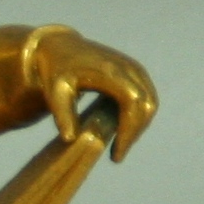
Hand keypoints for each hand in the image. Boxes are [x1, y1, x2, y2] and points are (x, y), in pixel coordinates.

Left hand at [31, 30, 156, 160]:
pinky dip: (138, 117)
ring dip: (138, 127)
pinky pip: (146, 97)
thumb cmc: (55, 72)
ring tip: (118, 146)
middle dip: (135, 133)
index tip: (116, 154)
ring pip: (150, 102)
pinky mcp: (134, 71)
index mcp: (111, 71)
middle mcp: (128, 67)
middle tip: (116, 155)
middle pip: (147, 104)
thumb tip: (70, 139)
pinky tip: (121, 132)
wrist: (59, 47)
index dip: (129, 130)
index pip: (133, 102)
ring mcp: (134, 68)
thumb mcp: (54, 92)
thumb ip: (62, 115)